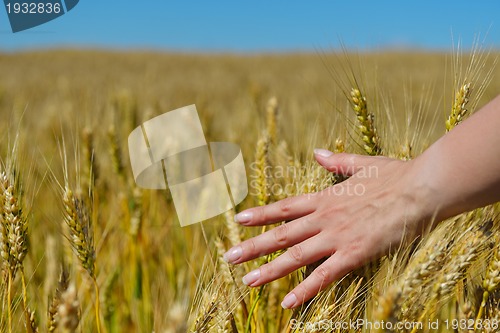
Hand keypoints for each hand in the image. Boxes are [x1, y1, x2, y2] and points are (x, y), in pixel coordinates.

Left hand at [223, 149, 431, 308]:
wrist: (421, 188)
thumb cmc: (395, 176)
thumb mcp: (362, 164)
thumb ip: (336, 162)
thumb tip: (318, 152)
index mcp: (325, 198)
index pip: (284, 207)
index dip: (260, 214)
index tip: (238, 218)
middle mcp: (325, 218)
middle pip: (281, 234)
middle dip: (253, 246)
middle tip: (228, 256)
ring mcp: (337, 237)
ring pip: (296, 256)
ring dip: (269, 270)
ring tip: (247, 281)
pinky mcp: (355, 254)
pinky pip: (325, 276)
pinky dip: (305, 290)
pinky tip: (288, 303)